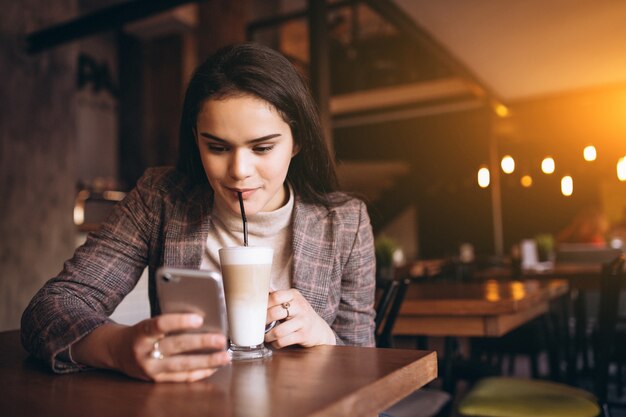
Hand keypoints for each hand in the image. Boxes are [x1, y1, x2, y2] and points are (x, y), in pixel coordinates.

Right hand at [72, 314, 229, 381]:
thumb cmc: (139, 333)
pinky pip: (182, 377)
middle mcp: (144, 352)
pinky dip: (200, 372)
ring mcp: (150, 368)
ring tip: (224, 356)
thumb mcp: (148, 322)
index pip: (159, 324)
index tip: (199, 318)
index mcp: (141, 332)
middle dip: (201, 342)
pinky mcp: (157, 380)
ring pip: (182, 365)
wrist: (116, 351)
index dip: (179, 321)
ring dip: (207, 361)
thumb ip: (169, 321)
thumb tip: (202, 317)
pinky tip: (214, 366)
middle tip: (220, 339)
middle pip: (175, 346)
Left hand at [264, 289, 335, 348]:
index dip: (264, 304)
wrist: (319, 329)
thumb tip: (260, 290)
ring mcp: (303, 321)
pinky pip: (284, 341)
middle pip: (275, 313)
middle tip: (259, 326)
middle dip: (263, 322)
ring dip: (268, 336)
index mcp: (294, 295)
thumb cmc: (300, 314)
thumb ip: (278, 296)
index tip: (257, 311)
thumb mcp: (292, 301)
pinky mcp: (304, 335)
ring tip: (266, 336)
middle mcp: (300, 306)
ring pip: (279, 331)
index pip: (276, 296)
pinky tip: (275, 342)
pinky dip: (276, 344)